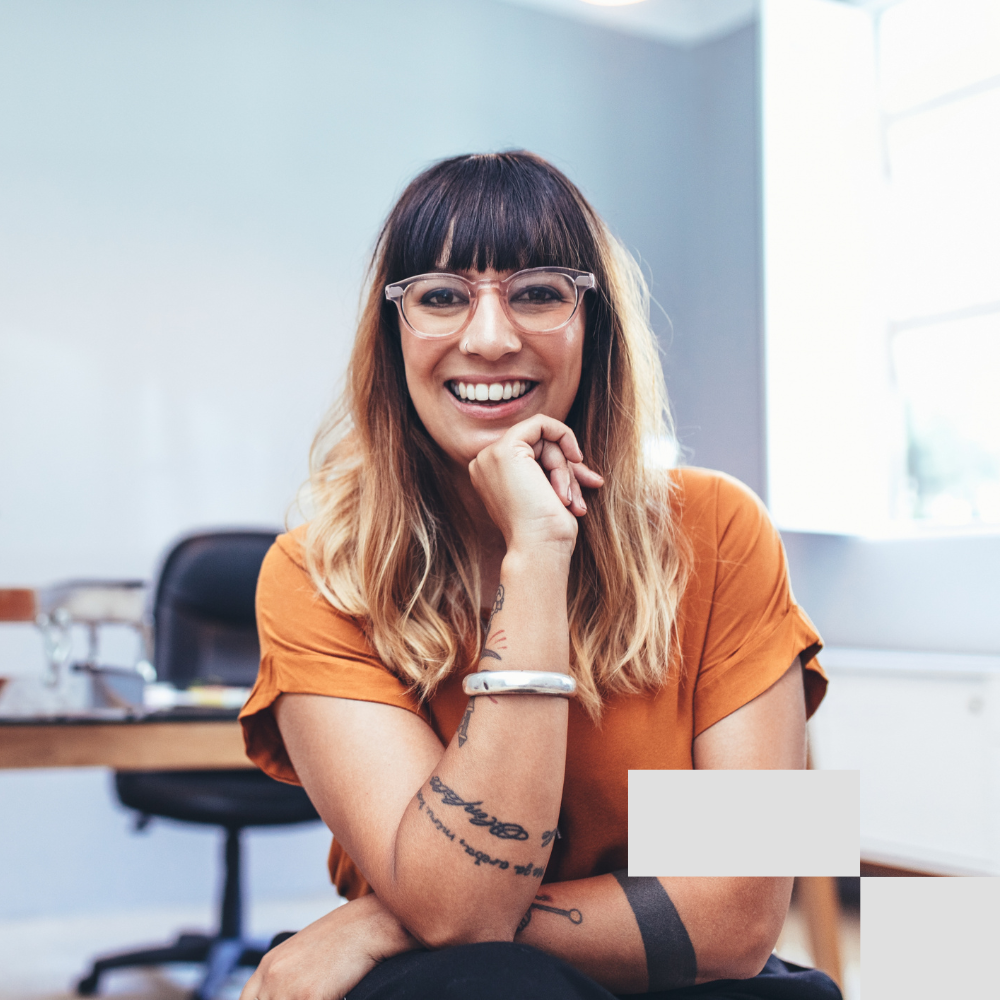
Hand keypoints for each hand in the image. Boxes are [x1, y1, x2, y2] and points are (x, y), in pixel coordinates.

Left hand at [241, 894, 418, 999]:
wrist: (370, 924)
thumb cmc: (344, 939)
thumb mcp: (304, 957)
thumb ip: (286, 982)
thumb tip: (286, 995)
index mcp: (268, 966)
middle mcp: (271, 978)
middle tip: (307, 996)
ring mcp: (287, 989)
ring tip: (321, 994)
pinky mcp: (309, 997)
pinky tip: (337, 996)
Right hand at [468, 415, 603, 551]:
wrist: (539, 548)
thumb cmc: (547, 531)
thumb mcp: (548, 493)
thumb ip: (550, 471)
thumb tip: (574, 456)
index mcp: (490, 476)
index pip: (531, 456)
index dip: (561, 467)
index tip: (587, 483)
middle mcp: (484, 464)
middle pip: (537, 446)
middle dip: (565, 468)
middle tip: (579, 497)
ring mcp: (491, 456)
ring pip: (543, 440)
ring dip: (565, 469)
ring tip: (570, 500)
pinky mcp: (505, 449)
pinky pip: (541, 424)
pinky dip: (564, 437)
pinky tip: (575, 459)